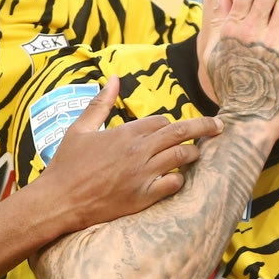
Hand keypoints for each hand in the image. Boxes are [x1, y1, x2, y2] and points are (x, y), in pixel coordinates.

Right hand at [40, 79, 223, 230]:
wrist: (58, 201)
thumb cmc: (66, 164)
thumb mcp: (80, 128)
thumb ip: (101, 102)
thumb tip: (114, 78)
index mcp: (125, 133)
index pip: (162, 121)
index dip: (169, 124)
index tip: (174, 128)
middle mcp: (138, 151)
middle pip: (180, 134)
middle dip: (204, 127)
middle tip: (219, 126)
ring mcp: (143, 175)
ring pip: (181, 156)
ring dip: (192, 154)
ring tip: (197, 154)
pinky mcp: (143, 197)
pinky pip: (173, 184)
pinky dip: (179, 179)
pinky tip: (177, 178)